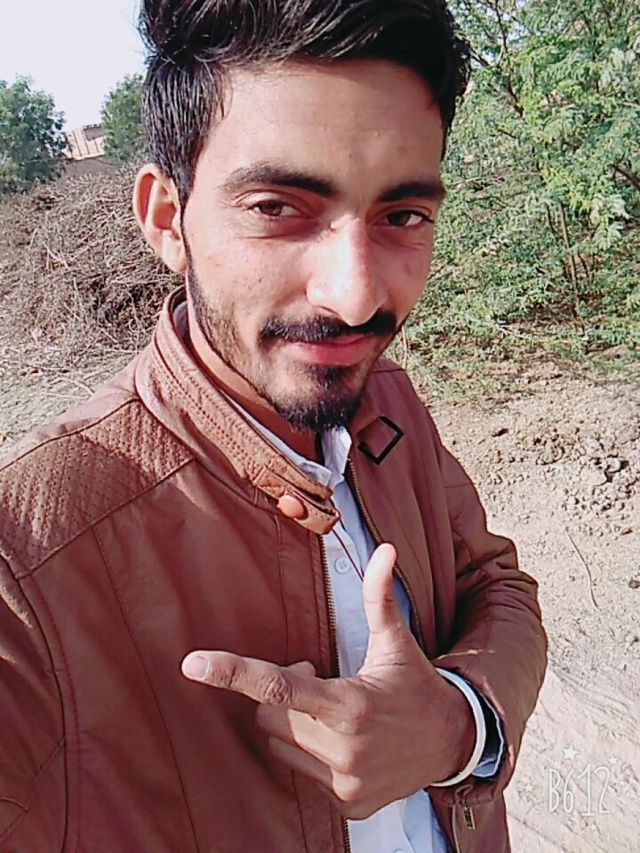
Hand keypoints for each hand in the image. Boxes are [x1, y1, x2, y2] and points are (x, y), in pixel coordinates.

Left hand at [182, 544, 474, 818]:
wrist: (453, 743)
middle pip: (269, 718)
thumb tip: (386, 548)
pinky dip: (308, 753)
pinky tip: (341, 741)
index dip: (232, 672)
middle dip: (280, 695)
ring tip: (330, 712)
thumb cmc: (415, 684)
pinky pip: (298, 773)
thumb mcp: (396, 642)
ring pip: (279, 747)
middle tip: (316, 678)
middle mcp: (344, 749)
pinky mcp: (347, 805)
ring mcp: (345, 782)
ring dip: (291, 725)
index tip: (193, 664)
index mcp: (351, 705)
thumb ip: (380, 596)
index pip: (279, 687)